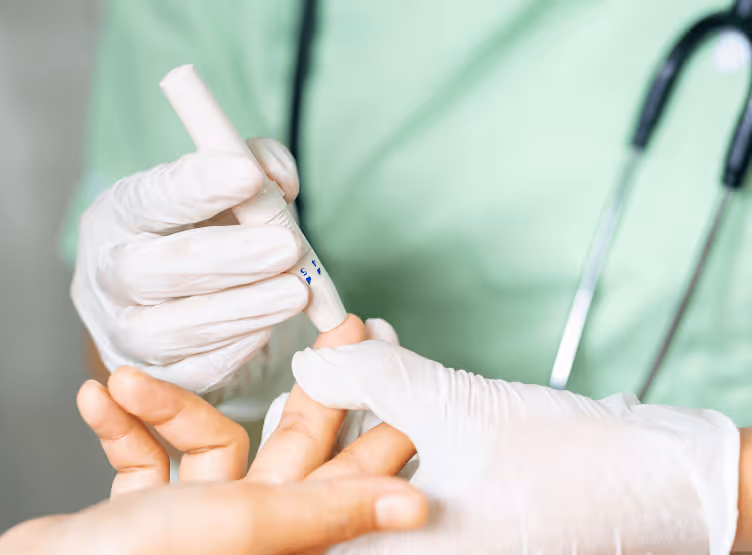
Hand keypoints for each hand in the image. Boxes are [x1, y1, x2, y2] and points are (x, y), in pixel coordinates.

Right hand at [0, 316, 424, 553]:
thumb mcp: (245, 526)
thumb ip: (328, 509)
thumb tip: (419, 506)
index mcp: (286, 539)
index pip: (356, 476)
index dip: (380, 416)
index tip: (394, 358)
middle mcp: (249, 531)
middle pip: (297, 444)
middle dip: (312, 384)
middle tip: (339, 325)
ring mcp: (197, 522)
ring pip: (214, 440)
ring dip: (167, 406)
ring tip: (126, 378)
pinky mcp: (142, 514)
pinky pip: (146, 456)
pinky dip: (123, 427)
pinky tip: (97, 399)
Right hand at [71, 138, 307, 393]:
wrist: (175, 302)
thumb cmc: (204, 233)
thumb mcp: (225, 189)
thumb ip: (255, 167)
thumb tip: (278, 178)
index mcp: (118, 215)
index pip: (151, 198)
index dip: (199, 186)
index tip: (247, 175)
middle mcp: (108, 274)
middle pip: (155, 269)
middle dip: (228, 258)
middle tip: (287, 247)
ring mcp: (122, 331)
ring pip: (172, 328)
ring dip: (242, 309)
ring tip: (297, 293)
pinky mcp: (151, 377)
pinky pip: (190, 373)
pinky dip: (230, 353)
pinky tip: (266, 331)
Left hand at [293, 339, 741, 553]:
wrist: (660, 480)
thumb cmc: (573, 465)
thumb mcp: (458, 409)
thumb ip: (375, 380)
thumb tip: (314, 361)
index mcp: (403, 551)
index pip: (312, 515)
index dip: (289, 446)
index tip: (283, 393)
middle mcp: (416, 551)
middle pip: (338, 487)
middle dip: (327, 413)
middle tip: (320, 364)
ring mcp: (437, 538)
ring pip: (373, 469)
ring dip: (366, 402)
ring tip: (357, 348)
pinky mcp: (460, 515)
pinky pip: (407, 466)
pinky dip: (399, 418)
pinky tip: (395, 370)